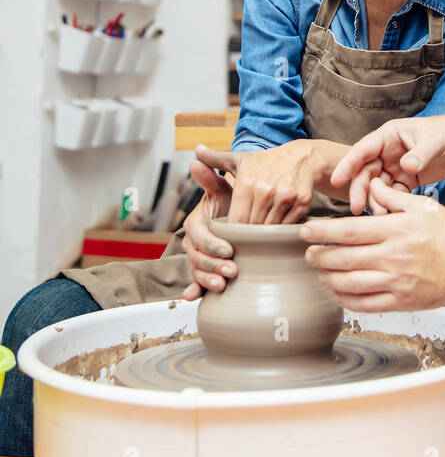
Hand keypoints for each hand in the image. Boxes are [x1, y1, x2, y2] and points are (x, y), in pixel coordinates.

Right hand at [181, 155, 236, 299]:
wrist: (239, 214)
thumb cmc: (231, 201)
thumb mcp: (223, 189)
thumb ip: (210, 178)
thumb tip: (197, 159)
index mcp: (195, 223)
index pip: (199, 236)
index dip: (211, 244)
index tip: (229, 249)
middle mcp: (193, 242)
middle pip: (197, 257)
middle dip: (213, 265)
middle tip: (232, 271)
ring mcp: (199, 258)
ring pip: (197, 271)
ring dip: (208, 280)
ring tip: (224, 286)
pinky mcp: (206, 271)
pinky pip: (197, 282)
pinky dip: (195, 290)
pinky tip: (194, 297)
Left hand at [194, 140, 334, 225]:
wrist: (301, 157)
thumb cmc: (266, 162)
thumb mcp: (240, 159)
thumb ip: (215, 159)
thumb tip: (197, 150)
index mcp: (247, 182)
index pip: (236, 220)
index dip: (234, 231)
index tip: (233, 236)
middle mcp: (266, 190)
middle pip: (252, 227)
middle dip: (249, 236)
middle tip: (246, 241)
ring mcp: (285, 197)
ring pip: (270, 229)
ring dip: (265, 235)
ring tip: (260, 237)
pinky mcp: (302, 203)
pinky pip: (287, 226)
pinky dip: (281, 230)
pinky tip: (277, 228)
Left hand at [300, 175, 444, 311]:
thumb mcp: (423, 206)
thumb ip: (394, 197)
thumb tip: (373, 184)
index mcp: (396, 230)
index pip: (349, 230)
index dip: (323, 232)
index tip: (307, 232)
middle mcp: (394, 257)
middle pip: (344, 258)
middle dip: (320, 257)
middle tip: (307, 254)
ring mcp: (397, 282)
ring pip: (350, 284)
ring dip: (329, 279)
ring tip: (320, 273)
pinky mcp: (402, 302)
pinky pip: (366, 304)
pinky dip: (347, 301)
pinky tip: (339, 294)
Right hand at [328, 116, 444, 214]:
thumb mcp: (435, 141)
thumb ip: (420, 154)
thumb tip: (406, 166)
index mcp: (389, 135)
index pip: (362, 150)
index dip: (348, 164)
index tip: (336, 180)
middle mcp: (388, 151)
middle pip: (365, 171)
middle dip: (359, 189)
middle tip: (357, 207)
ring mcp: (395, 167)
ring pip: (376, 186)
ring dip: (374, 200)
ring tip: (378, 215)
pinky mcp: (406, 180)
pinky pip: (392, 194)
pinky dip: (389, 204)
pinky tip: (389, 215)